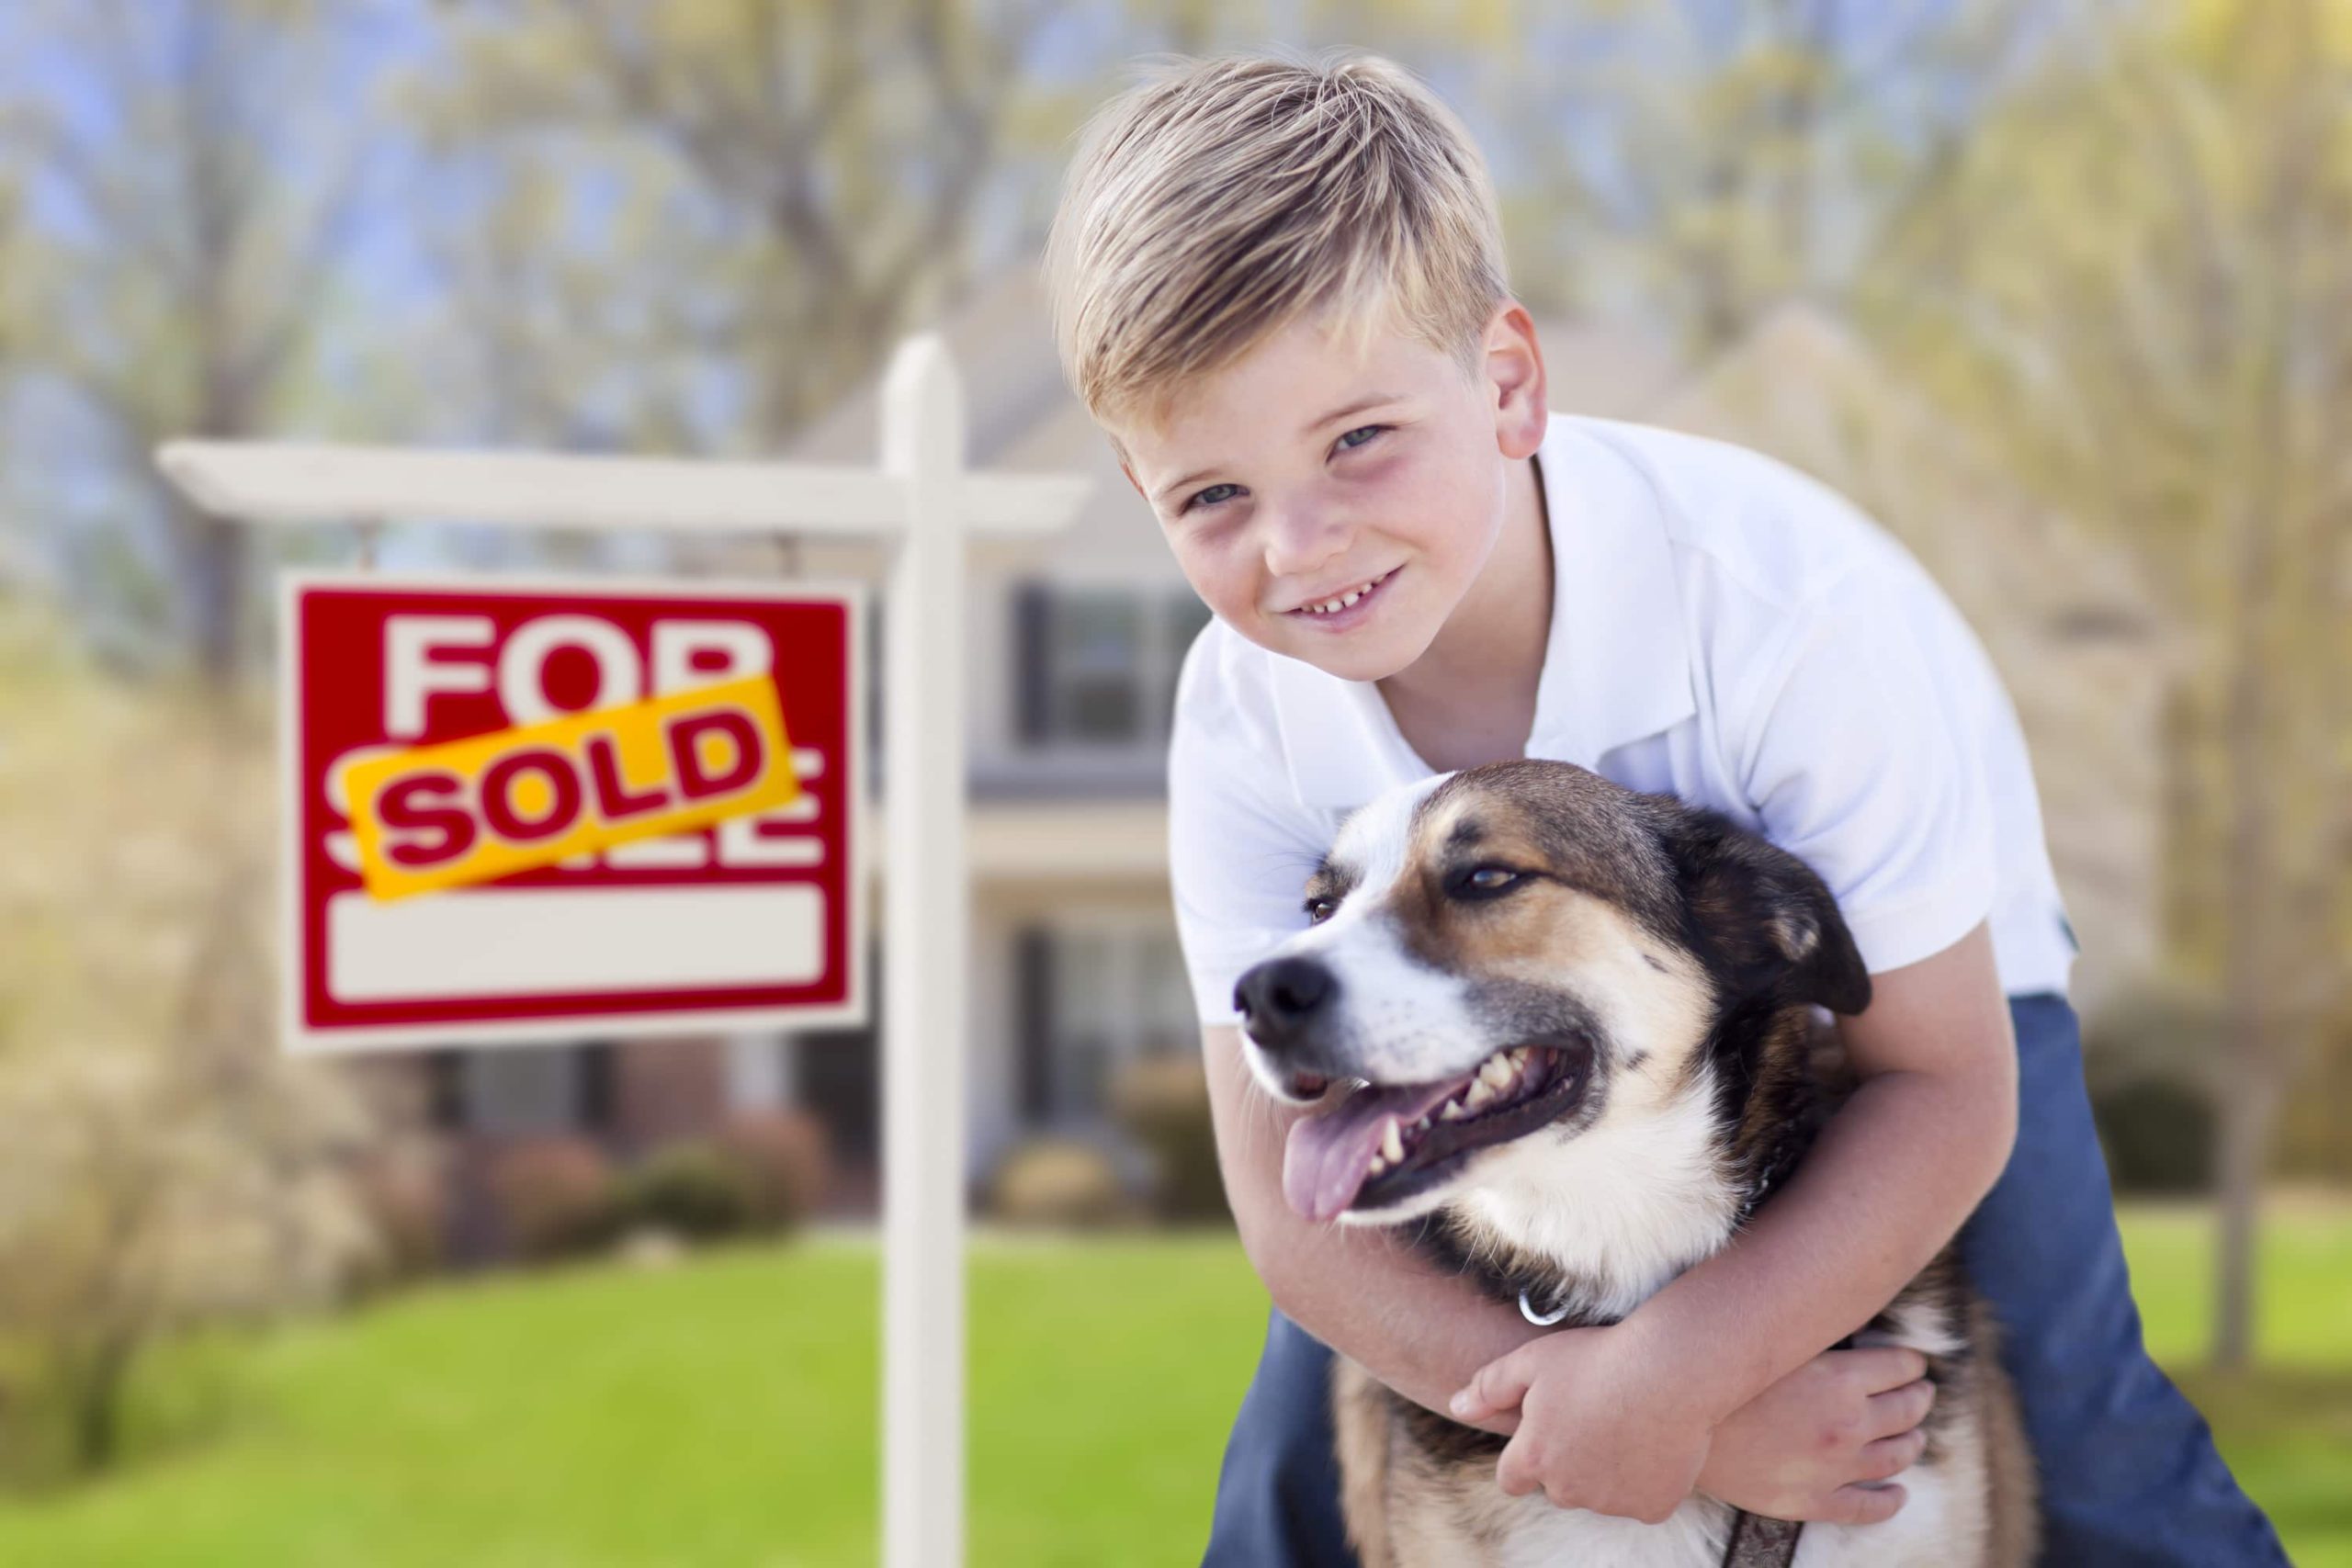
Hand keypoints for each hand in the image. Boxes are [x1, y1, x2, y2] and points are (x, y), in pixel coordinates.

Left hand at [1447, 1321, 1715, 1524]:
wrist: (1669, 1370)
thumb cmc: (1596, 1358)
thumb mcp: (1531, 1359)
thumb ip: (1489, 1387)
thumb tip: (1456, 1406)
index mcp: (1534, 1457)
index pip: (1511, 1479)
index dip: (1524, 1458)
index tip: (1543, 1436)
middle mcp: (1568, 1489)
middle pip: (1558, 1486)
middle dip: (1567, 1461)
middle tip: (1592, 1417)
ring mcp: (1612, 1503)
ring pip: (1601, 1494)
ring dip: (1606, 1470)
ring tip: (1626, 1422)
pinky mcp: (1652, 1507)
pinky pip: (1642, 1499)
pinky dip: (1647, 1479)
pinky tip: (1653, 1441)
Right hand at [1694, 1346, 1934, 1523]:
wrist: (1679, 1425)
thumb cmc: (1723, 1374)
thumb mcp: (1775, 1342)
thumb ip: (1813, 1333)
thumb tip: (1837, 1311)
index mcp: (1841, 1381)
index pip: (1901, 1368)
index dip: (1911, 1363)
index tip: (1913, 1363)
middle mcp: (1848, 1425)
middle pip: (1908, 1410)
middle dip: (1919, 1397)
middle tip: (1921, 1393)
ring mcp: (1834, 1468)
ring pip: (1897, 1457)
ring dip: (1913, 1442)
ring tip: (1915, 1436)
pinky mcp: (1815, 1501)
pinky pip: (1869, 1507)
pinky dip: (1892, 1500)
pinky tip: (1899, 1493)